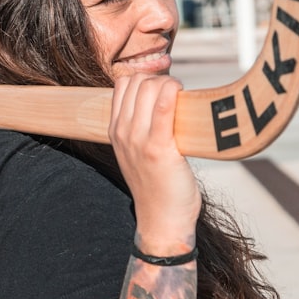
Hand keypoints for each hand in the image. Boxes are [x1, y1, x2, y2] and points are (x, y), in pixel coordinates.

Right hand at [109, 74, 200, 255]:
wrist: (161, 220)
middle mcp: (122, 132)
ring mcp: (138, 140)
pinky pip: (163, 106)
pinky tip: (184, 98)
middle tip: (177, 94)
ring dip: (170, 84)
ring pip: (149, 87)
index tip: (164, 89)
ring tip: (182, 98)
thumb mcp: (136, 153)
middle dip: (160, 79)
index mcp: (115, 130)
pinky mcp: (158, 148)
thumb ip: (140, 127)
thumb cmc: (157, 185)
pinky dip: (174, 93)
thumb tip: (160, 98)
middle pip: (137, 81)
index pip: (123, 84)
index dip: (146, 78)